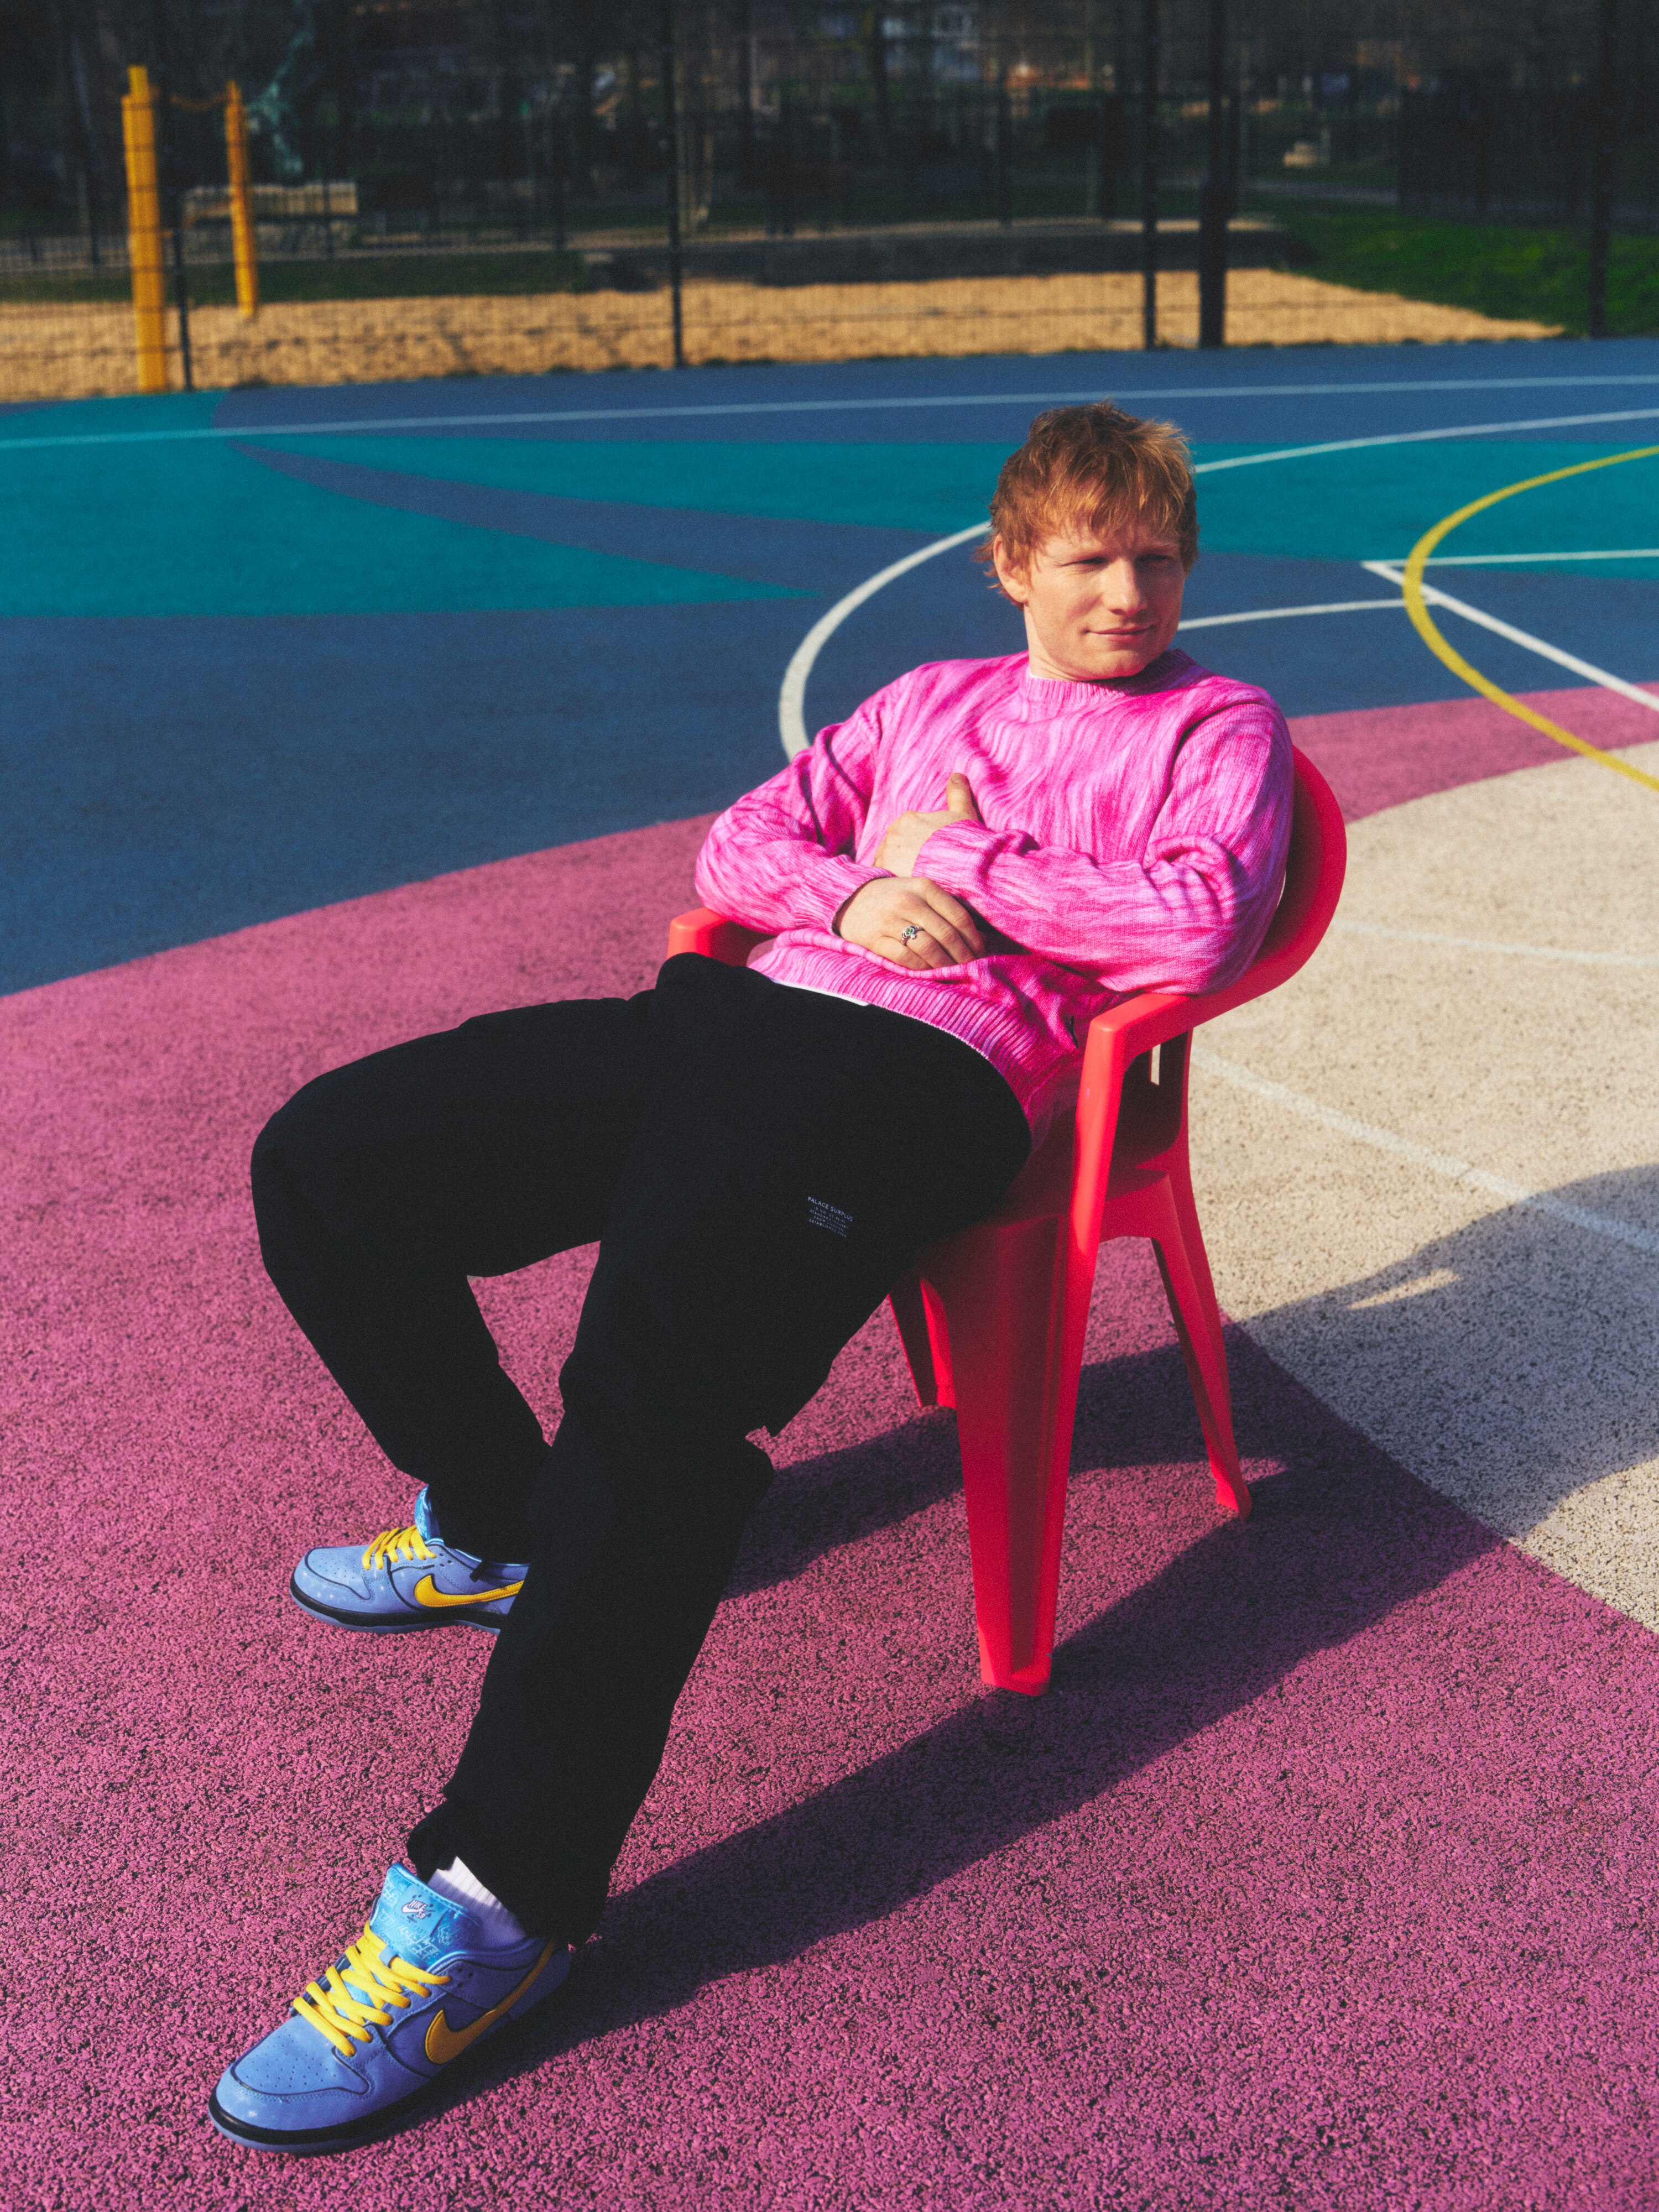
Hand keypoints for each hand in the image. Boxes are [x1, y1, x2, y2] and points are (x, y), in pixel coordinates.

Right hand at [834, 877, 985, 969]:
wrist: (850, 898)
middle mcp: (908, 901)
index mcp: (925, 887)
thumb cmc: (895, 898)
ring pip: (928, 948)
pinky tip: (930, 972)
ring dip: (945, 965)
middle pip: (947, 935)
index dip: (974, 939)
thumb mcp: (921, 894)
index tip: (982, 954)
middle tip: (972, 969)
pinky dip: (922, 968)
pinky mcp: (875, 939)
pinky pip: (905, 958)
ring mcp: (890, 920)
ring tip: (953, 973)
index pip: (959, 917)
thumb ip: (948, 912)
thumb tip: (982, 939)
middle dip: (964, 956)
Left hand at [872, 771, 981, 879]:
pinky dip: (891, 883)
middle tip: (918, 870)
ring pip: (886, 862)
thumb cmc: (964, 841)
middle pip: (894, 846)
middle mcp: (893, 834)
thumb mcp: (964, 813)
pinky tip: (904, 889)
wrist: (961, 867)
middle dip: (903, 856)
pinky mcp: (886, 873)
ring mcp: (887, 854)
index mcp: (908, 819)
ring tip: (911, 881)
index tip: (926, 856)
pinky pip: (882, 878)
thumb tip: (958, 775)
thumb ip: (958, 793)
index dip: (916, 845)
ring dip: (895, 869)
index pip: (905, 831)